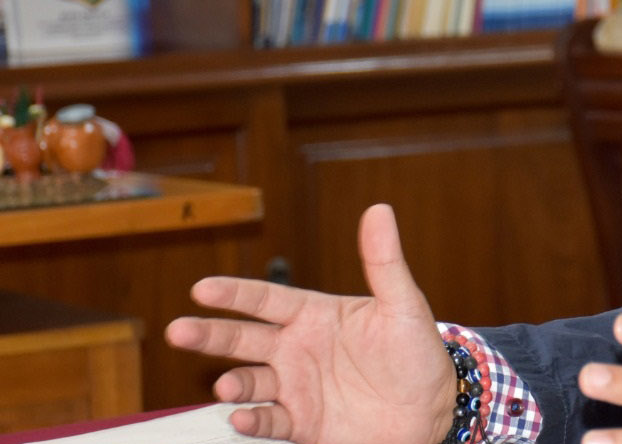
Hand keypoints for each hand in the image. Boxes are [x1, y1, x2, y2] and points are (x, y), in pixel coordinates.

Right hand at [164, 203, 455, 443]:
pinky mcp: (302, 423)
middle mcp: (296, 349)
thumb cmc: (417, 352)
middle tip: (178, 330)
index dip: (234, 294)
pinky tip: (243, 416)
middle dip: (210, 335)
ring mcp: (296, 387)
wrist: (433, 408)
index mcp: (314, 315)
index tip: (202, 289)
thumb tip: (379, 209)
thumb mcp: (402, 304)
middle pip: (243, 339)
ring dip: (234, 382)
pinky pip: (270, 422)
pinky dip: (253, 420)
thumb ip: (383, 261)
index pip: (266, 299)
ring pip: (250, 382)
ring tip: (227, 383)